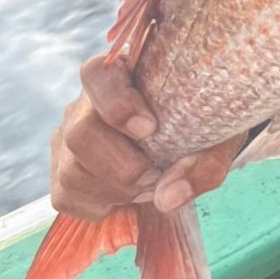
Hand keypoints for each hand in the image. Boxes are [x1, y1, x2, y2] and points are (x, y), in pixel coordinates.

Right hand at [50, 53, 246, 220]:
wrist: (187, 138)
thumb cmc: (201, 125)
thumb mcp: (217, 136)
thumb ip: (203, 163)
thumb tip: (167, 197)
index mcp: (123, 73)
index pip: (97, 74)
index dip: (117, 103)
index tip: (150, 129)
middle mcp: (86, 102)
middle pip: (79, 133)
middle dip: (122, 167)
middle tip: (156, 175)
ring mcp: (68, 135)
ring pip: (71, 171)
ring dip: (115, 190)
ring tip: (148, 185)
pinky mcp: (62, 169)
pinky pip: (65, 196)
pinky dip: (99, 206)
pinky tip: (126, 196)